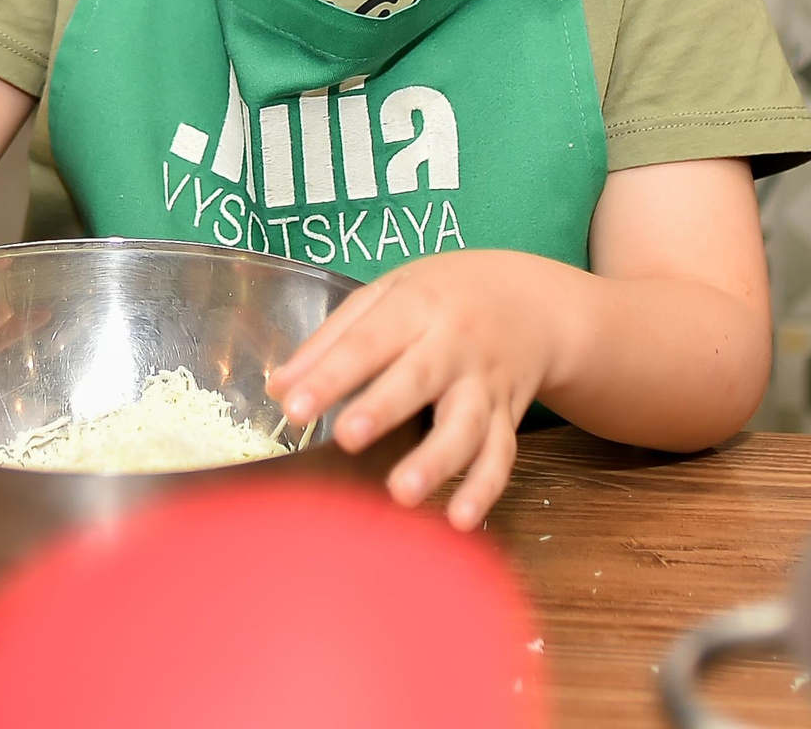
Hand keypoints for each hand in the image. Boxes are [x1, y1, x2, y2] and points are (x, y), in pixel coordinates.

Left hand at [265, 249, 574, 529]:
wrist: (531, 302)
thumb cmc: (442, 296)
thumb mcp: (388, 293)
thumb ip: (332, 339)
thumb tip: (279, 387)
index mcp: (417, 308)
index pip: (366, 343)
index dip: (330, 376)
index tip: (292, 408)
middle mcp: (455, 347)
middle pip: (419, 379)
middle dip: (382, 410)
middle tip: (347, 438)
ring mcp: (485, 385)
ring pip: (465, 426)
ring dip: (436, 462)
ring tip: (401, 494)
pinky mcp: (509, 417)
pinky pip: (501, 456)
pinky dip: (484, 489)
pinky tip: (459, 519)